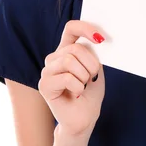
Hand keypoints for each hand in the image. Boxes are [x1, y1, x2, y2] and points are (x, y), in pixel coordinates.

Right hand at [38, 20, 105, 136]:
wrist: (85, 117)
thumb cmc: (90, 92)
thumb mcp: (96, 68)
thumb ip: (93, 52)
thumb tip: (97, 38)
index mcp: (67, 50)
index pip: (71, 28)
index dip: (85, 28)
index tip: (101, 38)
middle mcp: (54, 57)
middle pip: (75, 48)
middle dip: (91, 64)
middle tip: (92, 77)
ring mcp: (47, 70)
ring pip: (69, 61)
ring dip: (84, 76)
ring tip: (83, 86)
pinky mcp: (44, 84)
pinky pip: (67, 77)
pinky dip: (78, 87)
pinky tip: (77, 93)